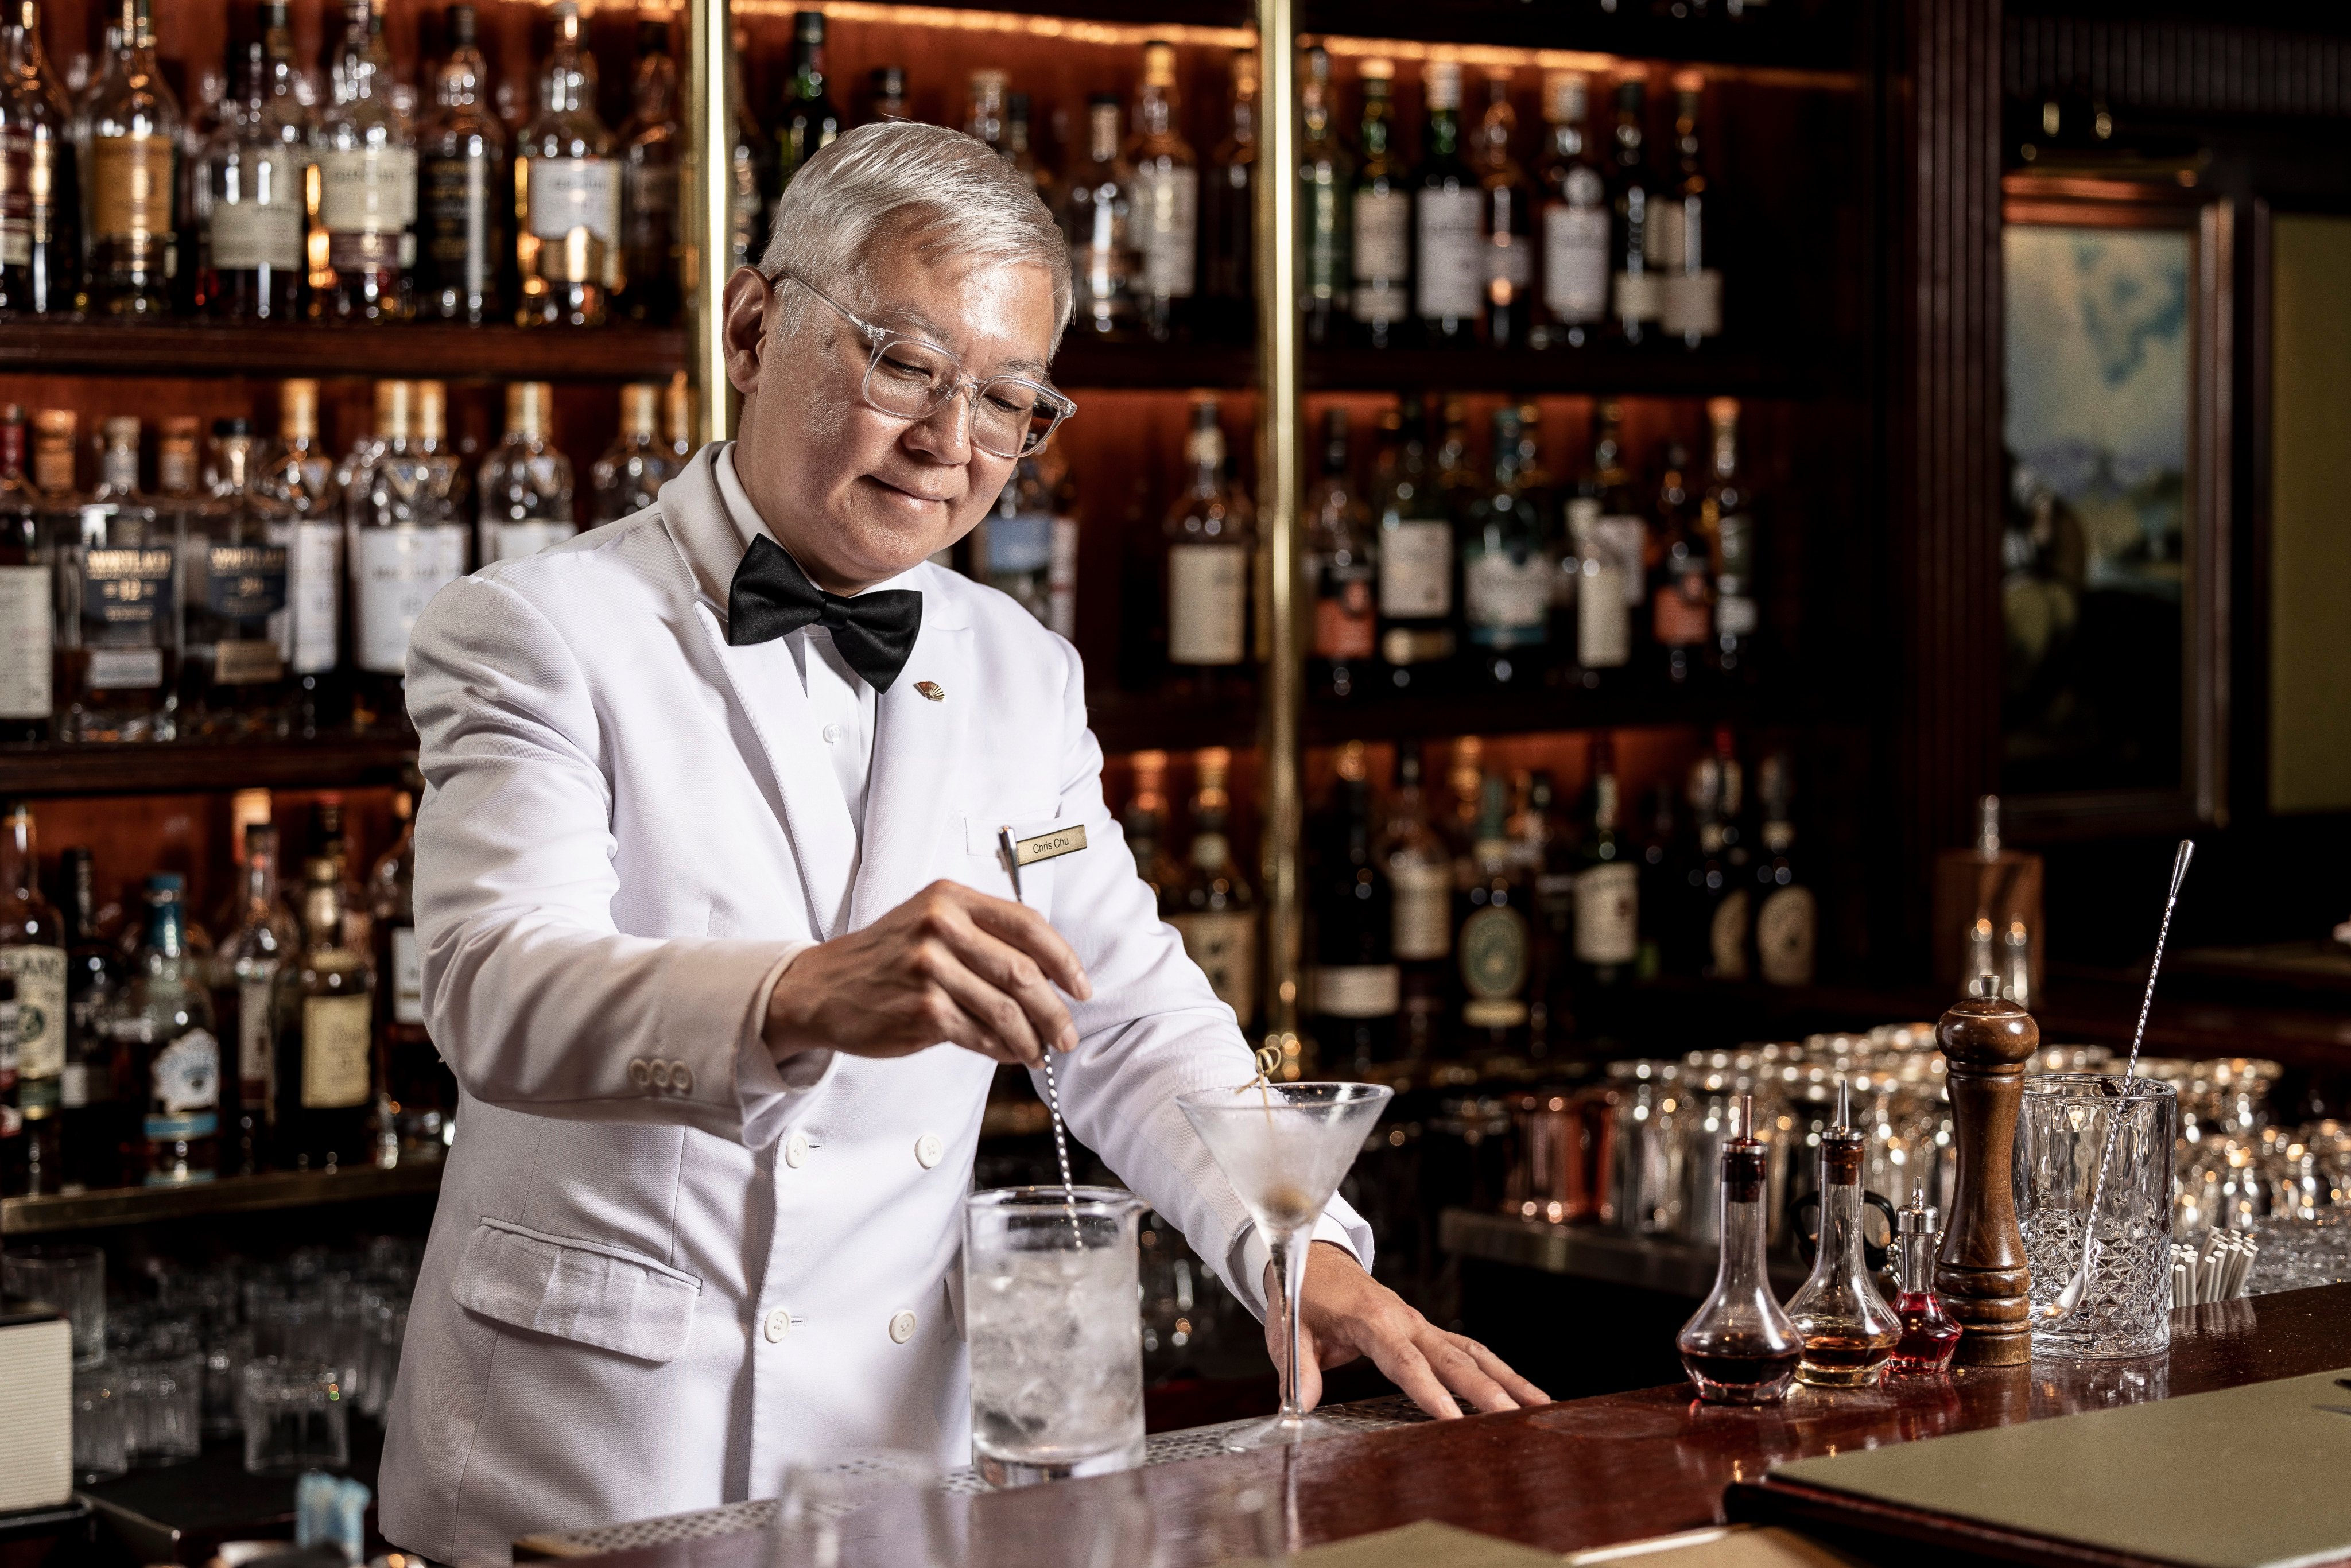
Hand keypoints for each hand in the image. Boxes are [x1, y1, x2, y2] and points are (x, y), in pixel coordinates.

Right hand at [764, 881, 1091, 1066]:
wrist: (821, 987)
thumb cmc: (886, 959)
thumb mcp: (930, 925)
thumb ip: (984, 938)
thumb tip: (1049, 976)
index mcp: (951, 898)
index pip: (1028, 925)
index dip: (1064, 959)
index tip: (1082, 988)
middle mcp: (941, 926)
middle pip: (1023, 972)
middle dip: (1055, 1010)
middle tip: (1068, 1034)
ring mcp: (930, 968)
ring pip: (1006, 1009)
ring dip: (1032, 1037)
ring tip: (1041, 1051)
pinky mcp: (922, 1008)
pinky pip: (980, 1034)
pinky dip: (1002, 1049)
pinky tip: (1010, 1054)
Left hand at [1267, 1242, 1549, 1420]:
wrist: (1316, 1260)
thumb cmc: (1303, 1294)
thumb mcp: (1290, 1328)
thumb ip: (1299, 1368)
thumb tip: (1301, 1405)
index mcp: (1372, 1320)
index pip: (1404, 1361)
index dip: (1428, 1390)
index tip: (1452, 1417)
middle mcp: (1405, 1320)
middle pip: (1451, 1358)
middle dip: (1484, 1389)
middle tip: (1513, 1416)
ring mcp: (1420, 1323)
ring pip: (1471, 1351)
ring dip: (1505, 1378)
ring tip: (1538, 1405)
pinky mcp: (1426, 1329)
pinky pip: (1467, 1348)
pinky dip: (1497, 1368)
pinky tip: (1521, 1390)